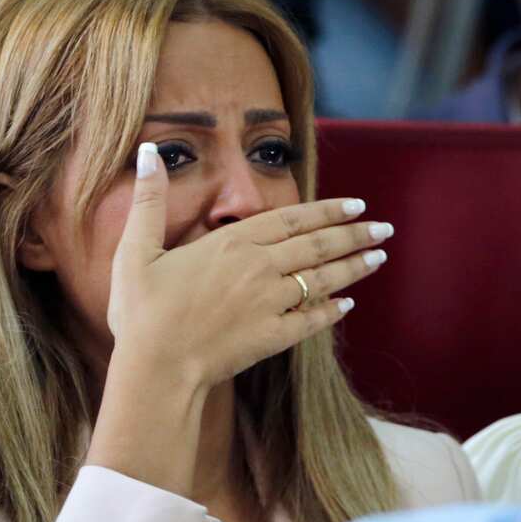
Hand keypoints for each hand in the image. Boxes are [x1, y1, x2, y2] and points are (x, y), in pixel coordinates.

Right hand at [108, 143, 391, 390]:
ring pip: (323, 279)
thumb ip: (148, 200)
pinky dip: (332, 312)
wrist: (154, 369)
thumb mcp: (136, 250)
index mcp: (232, 244)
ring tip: (379, 257)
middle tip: (385, 228)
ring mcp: (270, 305)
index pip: (294, 219)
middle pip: (318, 246)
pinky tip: (348, 306)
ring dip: (354, 267)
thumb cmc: (141, 311)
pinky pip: (311, 321)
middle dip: (355, 235)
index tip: (357, 205)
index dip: (328, 211)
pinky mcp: (272, 338)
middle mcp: (259, 269)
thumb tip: (149, 152)